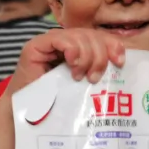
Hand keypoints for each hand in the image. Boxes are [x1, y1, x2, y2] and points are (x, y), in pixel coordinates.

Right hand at [4, 28, 125, 97]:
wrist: (28, 113)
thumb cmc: (56, 102)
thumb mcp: (84, 85)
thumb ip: (96, 71)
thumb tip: (121, 64)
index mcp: (77, 48)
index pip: (99, 37)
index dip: (113, 45)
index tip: (120, 63)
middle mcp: (64, 41)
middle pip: (91, 35)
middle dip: (99, 55)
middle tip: (95, 77)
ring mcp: (49, 42)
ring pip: (79, 35)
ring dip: (86, 56)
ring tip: (80, 76)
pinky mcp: (36, 46)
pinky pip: (61, 38)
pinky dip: (72, 50)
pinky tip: (72, 64)